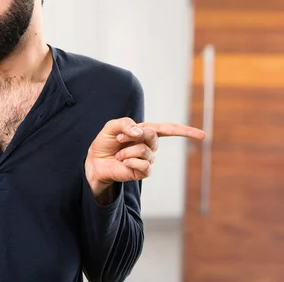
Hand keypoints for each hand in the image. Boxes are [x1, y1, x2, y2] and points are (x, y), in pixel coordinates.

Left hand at [84, 117, 205, 200]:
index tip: (203, 135)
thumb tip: (140, 132)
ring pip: (146, 151)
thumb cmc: (104, 143)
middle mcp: (149, 145)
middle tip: (119, 139)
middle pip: (153, 136)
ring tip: (118, 155)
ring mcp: (147, 159)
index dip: (185, 131)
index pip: (169, 129)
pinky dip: (130, 161)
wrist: (95, 162)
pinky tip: (123, 163)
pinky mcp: (142, 172)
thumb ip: (125, 124)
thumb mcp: (111, 127)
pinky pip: (144, 165)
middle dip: (134, 134)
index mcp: (145, 131)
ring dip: (127, 151)